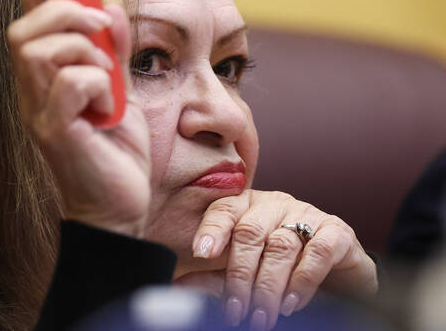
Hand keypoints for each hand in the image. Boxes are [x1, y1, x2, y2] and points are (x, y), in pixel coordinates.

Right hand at [8, 0, 151, 236]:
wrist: (120, 208)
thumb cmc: (115, 150)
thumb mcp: (120, 87)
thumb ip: (112, 48)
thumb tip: (109, 6)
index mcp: (45, 74)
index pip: (30, 17)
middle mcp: (31, 89)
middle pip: (24, 28)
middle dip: (64, 15)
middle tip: (100, 31)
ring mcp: (36, 111)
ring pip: (40, 51)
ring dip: (84, 53)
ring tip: (105, 81)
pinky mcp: (52, 132)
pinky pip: (70, 84)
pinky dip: (97, 86)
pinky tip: (105, 111)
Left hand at [175, 189, 377, 328]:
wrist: (340, 278)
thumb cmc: (284, 271)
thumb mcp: (246, 273)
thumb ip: (215, 278)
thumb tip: (179, 288)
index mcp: (247, 206)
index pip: (223, 210)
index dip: (211, 230)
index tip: (199, 254)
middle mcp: (274, 204)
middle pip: (250, 232)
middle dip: (240, 276)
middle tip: (237, 310)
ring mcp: (307, 214)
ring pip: (281, 245)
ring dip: (269, 285)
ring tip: (262, 314)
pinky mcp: (337, 232)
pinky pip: (318, 251)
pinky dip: (302, 280)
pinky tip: (292, 303)